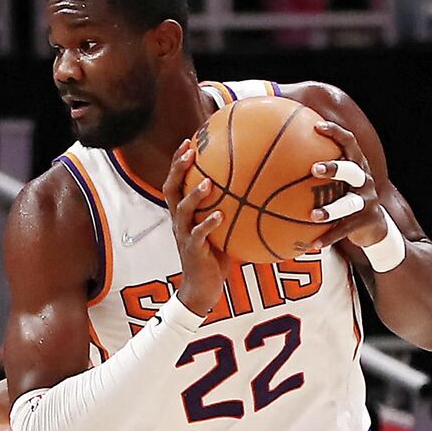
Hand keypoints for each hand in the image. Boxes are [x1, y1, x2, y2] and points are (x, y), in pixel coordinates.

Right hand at [161, 142, 229, 316]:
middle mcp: (179, 221)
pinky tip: (219, 215)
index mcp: (184, 215)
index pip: (176, 183)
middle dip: (178, 169)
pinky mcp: (193, 251)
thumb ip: (231, 210)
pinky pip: (198, 235)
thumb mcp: (223, 229)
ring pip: (182, 210)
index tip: (188, 141)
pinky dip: (208, 224)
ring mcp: (184, 235)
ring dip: (194, 195)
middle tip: (190, 152)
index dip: (178, 162)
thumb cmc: (216, 258)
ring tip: (207, 182)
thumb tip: (260, 191)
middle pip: (171, 189)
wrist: (203, 288)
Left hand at [304, 120, 389, 252]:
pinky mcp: (365, 221)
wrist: (373, 226)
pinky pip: (345, 230)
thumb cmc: (343, 197)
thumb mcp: (334, 182)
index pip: (349, 143)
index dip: (335, 133)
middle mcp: (363, 180)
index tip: (316, 126)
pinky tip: (313, 244)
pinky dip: (329, 236)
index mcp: (355, 165)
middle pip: (352, 169)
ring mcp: (366, 201)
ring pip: (350, 203)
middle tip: (314, 168)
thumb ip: (314, 169)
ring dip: (332, 209)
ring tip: (313, 215)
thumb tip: (276, 155)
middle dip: (335, 167)